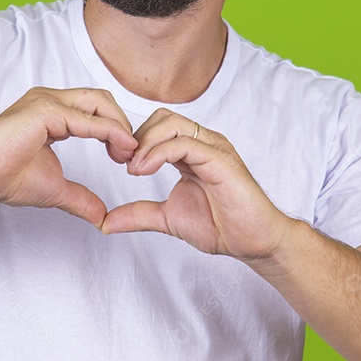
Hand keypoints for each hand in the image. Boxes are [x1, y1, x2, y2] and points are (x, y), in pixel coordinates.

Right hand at [0, 87, 137, 227]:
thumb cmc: (4, 177)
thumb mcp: (55, 188)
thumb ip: (80, 198)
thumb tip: (101, 217)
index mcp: (52, 111)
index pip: (95, 108)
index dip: (116, 128)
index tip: (124, 157)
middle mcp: (51, 100)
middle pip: (102, 99)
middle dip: (122, 124)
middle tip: (129, 155)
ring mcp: (47, 101)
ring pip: (99, 101)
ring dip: (119, 126)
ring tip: (126, 153)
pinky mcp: (45, 111)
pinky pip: (87, 119)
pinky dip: (110, 132)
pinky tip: (121, 148)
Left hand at [101, 108, 289, 261]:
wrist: (254, 243)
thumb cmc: (221, 226)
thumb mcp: (167, 218)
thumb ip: (139, 214)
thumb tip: (106, 222)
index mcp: (192, 151)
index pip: (158, 126)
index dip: (134, 140)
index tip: (118, 162)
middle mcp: (203, 144)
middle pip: (163, 117)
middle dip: (137, 136)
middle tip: (122, 163)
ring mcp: (214, 149)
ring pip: (173, 124)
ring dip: (146, 142)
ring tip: (133, 168)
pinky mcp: (221, 161)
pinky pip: (186, 144)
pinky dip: (159, 153)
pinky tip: (145, 171)